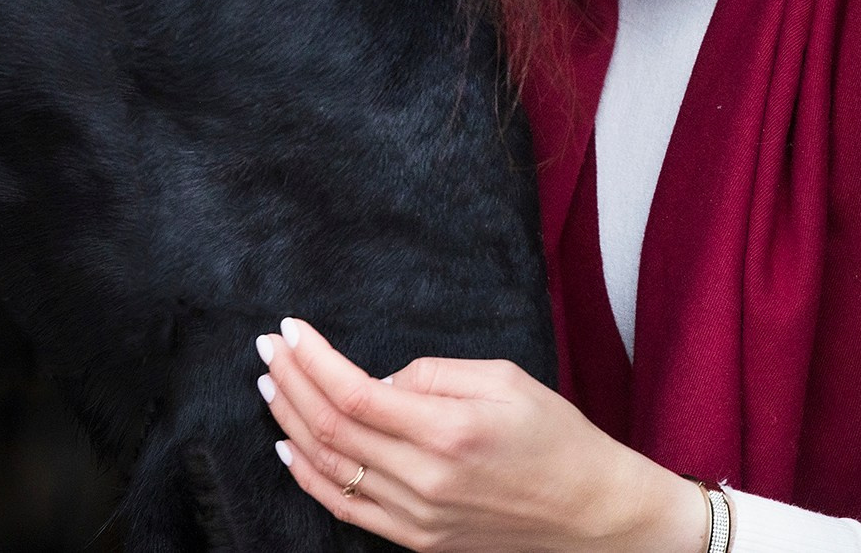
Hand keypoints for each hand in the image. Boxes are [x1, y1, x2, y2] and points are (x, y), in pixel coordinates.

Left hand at [254, 316, 707, 552]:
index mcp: (447, 432)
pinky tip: (287, 447)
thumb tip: (375, 382)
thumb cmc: (555, 436)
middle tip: (267, 348)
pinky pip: (346, 509)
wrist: (593, 513)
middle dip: (290, 381)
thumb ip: (431, 374)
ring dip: (289, 422)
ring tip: (269, 385)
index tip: (289, 330)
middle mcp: (425, 480)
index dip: (312, 359)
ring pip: (328, 468)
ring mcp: (418, 516)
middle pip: (330, 428)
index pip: (353, 394)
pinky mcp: (418, 540)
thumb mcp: (503, 380)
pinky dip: (308, 477)